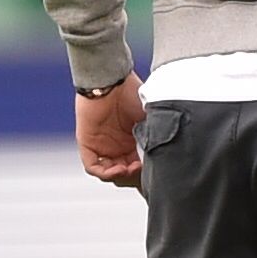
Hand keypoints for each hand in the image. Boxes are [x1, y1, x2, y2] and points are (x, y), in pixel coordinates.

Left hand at [76, 73, 145, 189]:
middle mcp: (117, 146)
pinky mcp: (87, 143)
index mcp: (133, 140)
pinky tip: (118, 169)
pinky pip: (93, 166)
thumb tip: (169, 155)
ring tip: (131, 170)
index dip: (146, 174)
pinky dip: (105, 172)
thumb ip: (156, 135)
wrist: (111, 80)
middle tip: (143, 172)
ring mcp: (102, 146)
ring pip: (110, 173)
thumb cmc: (132, 92)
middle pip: (125, 173)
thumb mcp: (150, 118)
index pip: (138, 166)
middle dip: (134, 177)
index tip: (156, 176)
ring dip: (121, 176)